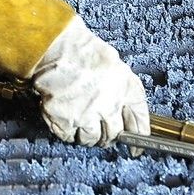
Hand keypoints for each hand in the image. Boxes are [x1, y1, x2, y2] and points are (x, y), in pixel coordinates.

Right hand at [30, 16, 149, 145]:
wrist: (54, 48)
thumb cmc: (82, 51)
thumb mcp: (114, 64)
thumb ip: (123, 88)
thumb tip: (127, 110)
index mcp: (124, 88)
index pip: (139, 119)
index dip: (139, 135)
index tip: (136, 146)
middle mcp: (109, 105)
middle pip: (114, 134)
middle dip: (108, 133)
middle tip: (100, 126)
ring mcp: (86, 115)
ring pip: (91, 139)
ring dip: (87, 133)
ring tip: (80, 117)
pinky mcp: (65, 121)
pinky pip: (70, 137)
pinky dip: (68, 130)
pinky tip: (66, 115)